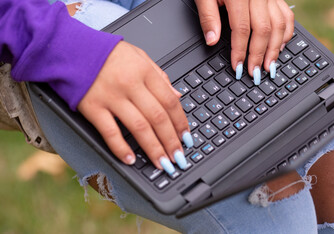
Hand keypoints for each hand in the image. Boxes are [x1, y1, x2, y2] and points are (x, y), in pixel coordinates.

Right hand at [78, 41, 192, 173]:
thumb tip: (177, 96)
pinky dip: (121, 148)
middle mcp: (130, 85)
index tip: (186, 138)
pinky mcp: (92, 107)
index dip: (181, 123)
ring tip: (162, 163)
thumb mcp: (139, 56)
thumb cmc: (106, 53)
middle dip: (171, 141)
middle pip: (158, 117)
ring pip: (139, 127)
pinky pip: (110, 131)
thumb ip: (159, 76)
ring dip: (153, 149)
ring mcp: (111, 97)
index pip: (169, 102)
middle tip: (178, 157)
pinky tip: (131, 160)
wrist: (71, 48)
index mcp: (144, 72)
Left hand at [194, 0, 293, 83]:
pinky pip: (287, 14)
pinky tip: (281, 45)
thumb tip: (212, 41)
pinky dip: (286, 32)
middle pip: (264, 30)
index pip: (242, 30)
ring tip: (270, 65)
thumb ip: (208, 16)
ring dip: (276, 48)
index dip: (241, 51)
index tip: (238, 68)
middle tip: (256, 74)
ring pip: (279, 24)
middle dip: (260, 55)